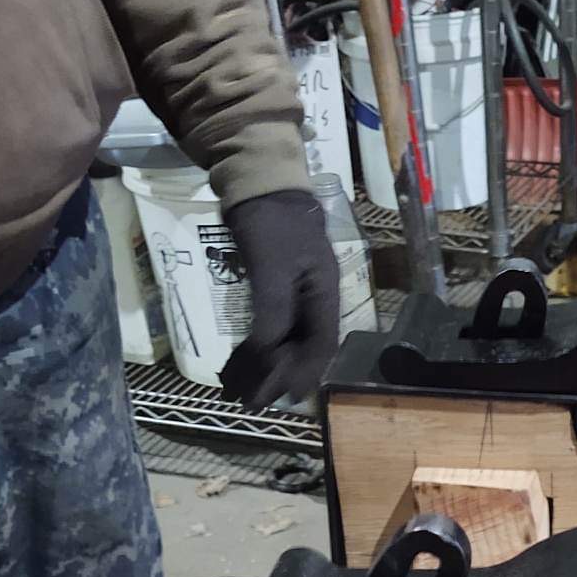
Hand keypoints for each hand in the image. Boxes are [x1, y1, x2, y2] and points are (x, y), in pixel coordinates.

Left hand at [219, 190, 339, 408]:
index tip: (285, 397)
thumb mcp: (272, 268)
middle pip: (307, 345)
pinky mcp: (280, 282)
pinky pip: (276, 322)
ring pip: (292, 336)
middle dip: (284, 374)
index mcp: (325, 292)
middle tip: (258, 398)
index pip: (322, 344)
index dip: (305, 373)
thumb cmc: (270, 222)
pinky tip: (250, 354)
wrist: (258, 178)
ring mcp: (299, 288)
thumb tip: (268, 354)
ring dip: (273, 362)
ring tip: (251, 384)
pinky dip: (264, 342)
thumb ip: (273, 312)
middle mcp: (317, 295)